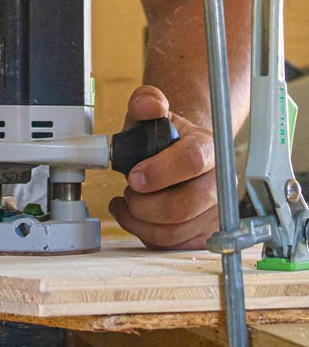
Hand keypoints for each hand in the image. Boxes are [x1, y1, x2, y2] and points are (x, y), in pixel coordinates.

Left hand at [108, 85, 217, 249]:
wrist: (181, 152)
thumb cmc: (165, 135)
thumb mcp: (153, 110)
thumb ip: (147, 101)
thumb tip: (148, 106)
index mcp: (208, 147)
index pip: (192, 160)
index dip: (159, 172)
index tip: (134, 176)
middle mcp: (219, 181)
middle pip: (185, 205)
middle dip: (145, 203)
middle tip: (128, 190)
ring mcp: (215, 211)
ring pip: (176, 231)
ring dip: (140, 221)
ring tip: (127, 203)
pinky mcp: (205, 234)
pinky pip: (173, 246)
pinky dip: (146, 235)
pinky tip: (135, 218)